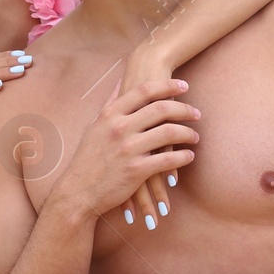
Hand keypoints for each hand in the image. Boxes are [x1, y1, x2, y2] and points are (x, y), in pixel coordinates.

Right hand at [55, 78, 198, 220]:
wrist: (78, 190)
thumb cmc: (87, 158)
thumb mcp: (95, 126)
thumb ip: (109, 104)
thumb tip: (120, 82)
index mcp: (110, 114)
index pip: (144, 91)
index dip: (167, 85)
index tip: (184, 85)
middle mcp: (119, 128)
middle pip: (161, 109)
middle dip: (184, 109)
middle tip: (196, 113)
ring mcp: (128, 148)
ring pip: (168, 133)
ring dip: (187, 133)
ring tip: (195, 137)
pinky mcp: (136, 170)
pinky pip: (168, 160)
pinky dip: (183, 157)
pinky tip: (189, 156)